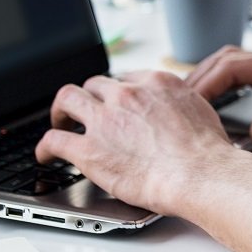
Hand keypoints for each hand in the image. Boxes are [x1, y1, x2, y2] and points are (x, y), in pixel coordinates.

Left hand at [35, 71, 241, 214]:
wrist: (199, 173)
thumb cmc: (205, 150)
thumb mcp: (199, 109)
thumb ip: (178, 105)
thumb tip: (177, 114)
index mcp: (154, 83)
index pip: (123, 78)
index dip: (115, 92)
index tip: (113, 103)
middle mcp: (126, 95)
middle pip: (93, 84)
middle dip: (88, 97)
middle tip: (85, 112)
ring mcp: (104, 120)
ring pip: (67, 100)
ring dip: (60, 112)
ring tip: (59, 123)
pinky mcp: (88, 149)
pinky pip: (54, 140)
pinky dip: (45, 147)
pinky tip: (46, 155)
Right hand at [185, 47, 251, 148]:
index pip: (232, 66)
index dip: (205, 84)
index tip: (185, 104)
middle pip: (225, 60)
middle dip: (197, 80)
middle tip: (175, 106)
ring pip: (231, 66)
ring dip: (208, 81)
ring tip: (186, 106)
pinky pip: (242, 77)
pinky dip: (222, 86)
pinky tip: (213, 105)